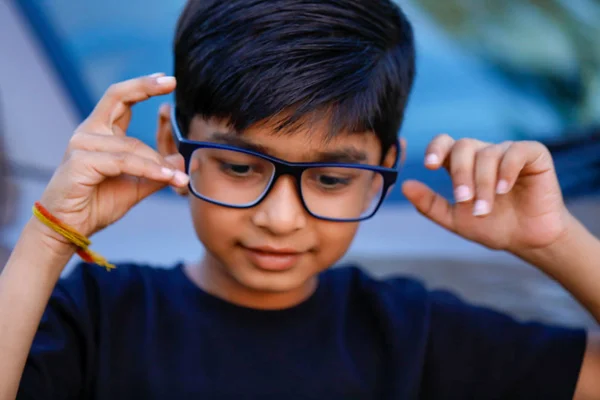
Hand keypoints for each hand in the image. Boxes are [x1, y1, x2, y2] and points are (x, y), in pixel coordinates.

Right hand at [37, 74, 188, 244]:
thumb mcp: (137, 184)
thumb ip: (157, 170)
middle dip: (145, 87)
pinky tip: (167, 177)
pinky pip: (124, 162)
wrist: (70, 228)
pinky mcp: (80, 162)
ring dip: (158, 163)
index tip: (167, 80)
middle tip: (171, 82)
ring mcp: (81, 145)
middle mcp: (89, 133)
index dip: (142, 86)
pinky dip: (149, 169)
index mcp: (100, 132)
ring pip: (132, 146)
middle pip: (117, 98)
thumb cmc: (98, 203)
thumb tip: (181, 160)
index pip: (120, 99)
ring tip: (179, 178)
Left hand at [402, 134, 571, 252]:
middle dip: (460, 174)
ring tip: (484, 209)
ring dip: (483, 183)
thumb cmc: (490, 226)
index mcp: (462, 164)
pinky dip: (506, 170)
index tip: (430, 165)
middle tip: (463, 199)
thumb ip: (429, 204)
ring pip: (488, 154)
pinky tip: (503, 189)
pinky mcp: (533, 154)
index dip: (436, 148)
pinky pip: (515, 152)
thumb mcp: (454, 219)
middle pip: (464, 146)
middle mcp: (483, 153)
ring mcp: (507, 151)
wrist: (526, 240)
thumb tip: (405, 185)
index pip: (444, 143)